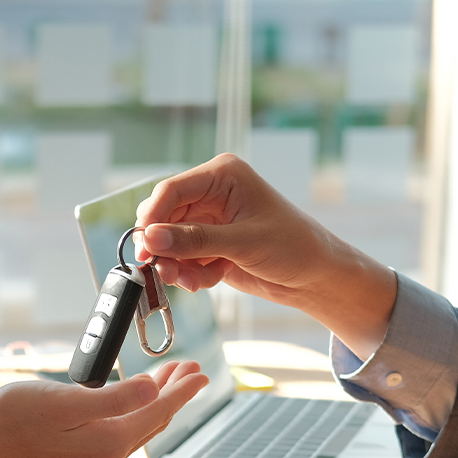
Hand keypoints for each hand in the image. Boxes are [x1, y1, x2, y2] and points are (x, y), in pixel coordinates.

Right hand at [0, 361, 207, 457]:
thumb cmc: (19, 415)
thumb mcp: (69, 399)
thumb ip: (115, 397)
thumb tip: (153, 391)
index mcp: (110, 442)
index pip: (159, 412)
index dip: (183, 390)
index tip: (202, 371)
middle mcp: (109, 456)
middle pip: (154, 420)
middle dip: (174, 393)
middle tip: (190, 368)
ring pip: (140, 425)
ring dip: (157, 400)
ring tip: (168, 377)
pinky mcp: (85, 455)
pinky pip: (124, 430)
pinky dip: (137, 410)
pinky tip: (136, 396)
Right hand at [135, 153, 397, 360]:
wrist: (314, 276)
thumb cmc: (292, 247)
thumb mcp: (242, 243)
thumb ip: (194, 241)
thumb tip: (150, 238)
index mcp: (222, 176)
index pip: (171, 191)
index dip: (152, 219)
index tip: (144, 249)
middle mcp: (211, 194)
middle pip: (164, 218)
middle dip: (164, 248)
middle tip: (165, 272)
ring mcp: (208, 221)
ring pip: (169, 243)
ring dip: (176, 266)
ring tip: (192, 282)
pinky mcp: (208, 245)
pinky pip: (182, 259)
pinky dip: (189, 274)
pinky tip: (207, 281)